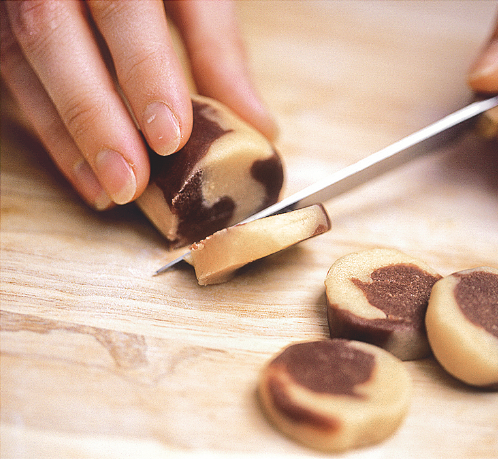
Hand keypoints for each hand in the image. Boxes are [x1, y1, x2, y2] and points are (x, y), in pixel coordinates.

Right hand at [0, 0, 275, 209]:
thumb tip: (257, 125)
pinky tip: (84, 173)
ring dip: (67, 136)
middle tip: (131, 181)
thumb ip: (217, 50)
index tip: (170, 137)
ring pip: (24, 61)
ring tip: (110, 191)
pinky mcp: (5, 25)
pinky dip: (50, 131)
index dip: (145, 72)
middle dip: (93, 116)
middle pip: (53, 35)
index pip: (123, 8)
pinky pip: (12, 74)